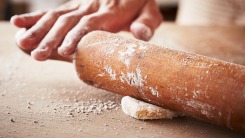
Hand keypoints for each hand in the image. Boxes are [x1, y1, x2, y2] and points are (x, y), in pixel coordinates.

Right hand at [11, 0, 161, 60]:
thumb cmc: (141, 3)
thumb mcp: (150, 12)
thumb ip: (146, 24)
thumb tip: (140, 34)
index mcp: (110, 11)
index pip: (90, 25)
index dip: (76, 37)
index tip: (63, 52)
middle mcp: (92, 7)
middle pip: (68, 22)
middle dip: (51, 38)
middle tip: (36, 54)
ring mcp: (81, 5)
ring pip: (57, 17)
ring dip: (39, 30)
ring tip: (22, 43)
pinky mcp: (74, 5)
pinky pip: (54, 11)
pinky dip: (36, 17)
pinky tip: (19, 23)